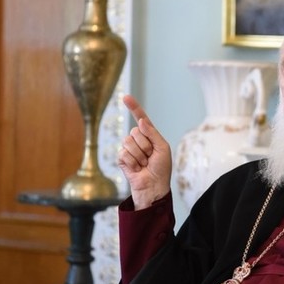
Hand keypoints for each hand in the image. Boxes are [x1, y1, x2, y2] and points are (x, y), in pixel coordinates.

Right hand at [118, 94, 171, 209]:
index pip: (141, 118)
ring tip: (144, 164)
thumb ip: (152, 133)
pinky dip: (132, 162)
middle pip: (135, 131)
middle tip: (150, 157)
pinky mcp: (121, 159)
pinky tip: (137, 169)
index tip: (126, 97)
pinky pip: (123, 153)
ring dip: (139, 155)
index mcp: (150, 135)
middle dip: (145, 145)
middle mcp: (139, 140)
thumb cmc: (162, 169)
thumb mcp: (162, 148)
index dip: (134, 107)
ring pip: (128, 142)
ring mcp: (129, 149)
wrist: (154, 186)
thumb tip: (141, 121)